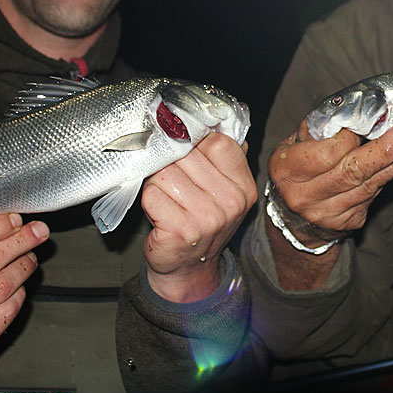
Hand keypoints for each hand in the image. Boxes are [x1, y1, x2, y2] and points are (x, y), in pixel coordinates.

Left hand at [140, 133, 255, 302]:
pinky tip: (160, 215)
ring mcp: (208, 217)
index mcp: (244, 186)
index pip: (217, 142)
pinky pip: (151, 194)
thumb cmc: (200, 223)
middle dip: (170, 165)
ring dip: (157, 185)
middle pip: (185, 154)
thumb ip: (218, 160)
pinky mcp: (181, 230)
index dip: (194, 145)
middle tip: (174, 185)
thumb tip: (203, 121)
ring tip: (167, 201)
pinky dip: (149, 202)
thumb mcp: (222, 191)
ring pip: (164, 173)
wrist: (188, 270)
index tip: (187, 158)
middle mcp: (231, 201)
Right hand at [268, 120, 392, 244]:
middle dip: (386, 149)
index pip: (329, 152)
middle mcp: (306, 196)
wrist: (294, 217)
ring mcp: (328, 212)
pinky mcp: (349, 221)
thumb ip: (320, 129)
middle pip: (354, 170)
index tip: (371, 119)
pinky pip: (376, 193)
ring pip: (371, 184)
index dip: (352, 135)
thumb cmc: (297, 168)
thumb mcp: (294, 144)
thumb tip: (358, 112)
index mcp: (288, 170)